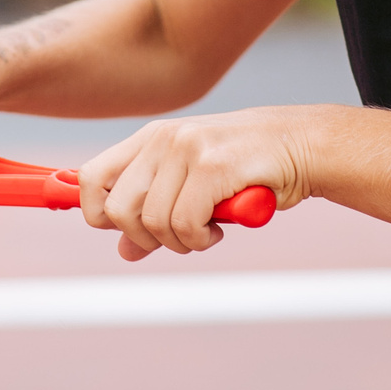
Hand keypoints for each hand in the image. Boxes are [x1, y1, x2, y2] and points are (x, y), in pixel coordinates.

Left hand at [76, 107, 315, 261]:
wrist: (300, 145)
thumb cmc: (245, 168)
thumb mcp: (191, 187)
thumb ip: (154, 214)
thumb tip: (124, 251)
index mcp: (149, 138)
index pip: (90, 178)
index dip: (98, 214)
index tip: (128, 232)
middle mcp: (161, 138)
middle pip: (116, 210)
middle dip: (143, 238)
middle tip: (175, 238)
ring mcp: (186, 148)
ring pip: (151, 222)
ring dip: (178, 242)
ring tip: (204, 231)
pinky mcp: (212, 165)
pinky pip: (184, 224)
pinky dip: (200, 240)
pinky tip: (217, 229)